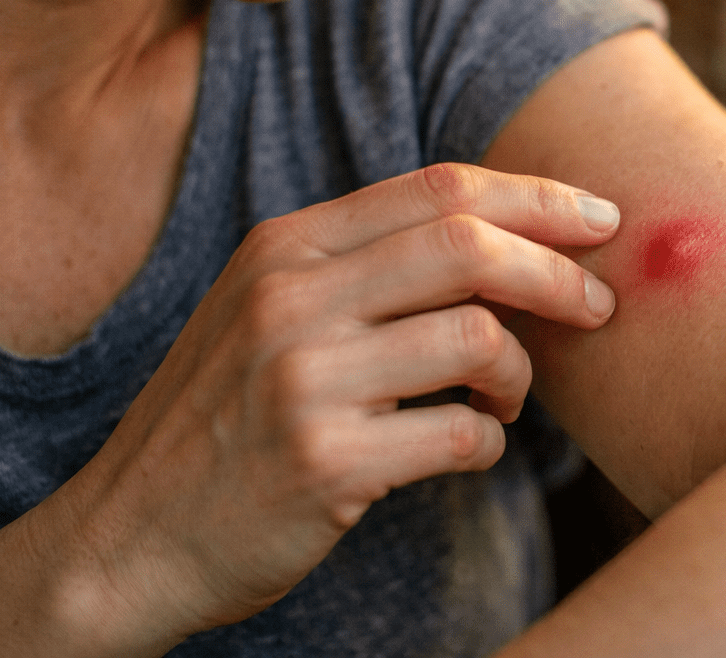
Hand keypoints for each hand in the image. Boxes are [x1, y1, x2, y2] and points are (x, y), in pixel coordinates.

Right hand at [60, 163, 619, 646]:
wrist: (126, 537)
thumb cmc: (227, 418)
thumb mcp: (270, 310)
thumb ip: (365, 264)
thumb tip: (510, 236)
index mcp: (285, 246)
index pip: (439, 189)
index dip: (537, 198)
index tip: (600, 219)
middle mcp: (290, 298)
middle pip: (470, 247)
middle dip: (558, 273)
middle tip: (599, 306)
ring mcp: (303, 379)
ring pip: (479, 340)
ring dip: (521, 373)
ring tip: (507, 398)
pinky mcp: (323, 463)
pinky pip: (461, 434)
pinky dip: (488, 441)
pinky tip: (469, 446)